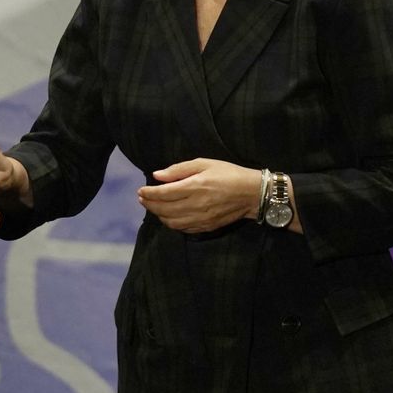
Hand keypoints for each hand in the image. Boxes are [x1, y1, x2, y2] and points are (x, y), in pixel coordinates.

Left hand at [137, 158, 262, 234]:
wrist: (251, 193)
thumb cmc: (228, 173)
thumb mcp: (205, 163)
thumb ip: (179, 170)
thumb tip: (157, 176)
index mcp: (195, 186)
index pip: (163, 193)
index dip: (149, 193)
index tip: (140, 190)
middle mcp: (195, 205)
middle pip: (164, 209)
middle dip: (149, 204)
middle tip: (142, 198)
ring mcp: (200, 219)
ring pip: (171, 221)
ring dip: (158, 215)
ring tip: (153, 207)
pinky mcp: (205, 227)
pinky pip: (182, 228)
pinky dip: (171, 223)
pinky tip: (168, 216)